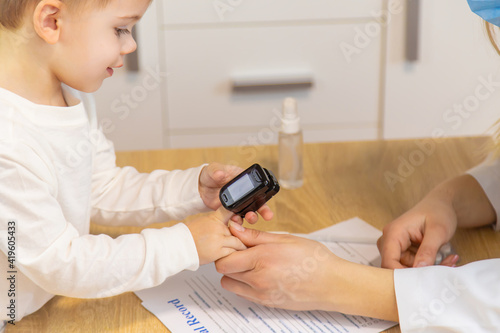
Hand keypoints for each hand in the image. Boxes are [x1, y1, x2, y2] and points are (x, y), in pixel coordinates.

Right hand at [185, 206, 246, 264]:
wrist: (179, 246)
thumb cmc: (189, 234)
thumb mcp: (203, 220)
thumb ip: (216, 221)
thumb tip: (227, 221)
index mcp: (214, 217)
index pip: (230, 211)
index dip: (238, 213)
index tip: (243, 217)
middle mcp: (218, 228)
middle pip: (238, 230)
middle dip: (242, 236)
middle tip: (248, 240)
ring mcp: (219, 240)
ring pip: (238, 243)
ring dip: (241, 247)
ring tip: (243, 250)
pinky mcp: (218, 252)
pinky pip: (232, 253)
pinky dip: (235, 255)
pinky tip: (236, 257)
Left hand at [198, 163, 273, 223]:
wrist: (201, 188)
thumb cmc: (209, 175)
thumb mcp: (212, 170)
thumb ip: (216, 171)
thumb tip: (220, 173)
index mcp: (243, 179)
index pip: (256, 186)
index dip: (263, 193)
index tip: (265, 199)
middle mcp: (244, 193)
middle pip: (258, 201)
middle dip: (264, 209)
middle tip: (268, 215)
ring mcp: (239, 204)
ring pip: (250, 212)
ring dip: (252, 217)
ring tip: (249, 219)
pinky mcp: (232, 213)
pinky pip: (238, 219)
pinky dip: (239, 223)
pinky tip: (236, 224)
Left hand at [215, 224, 336, 310]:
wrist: (331, 284)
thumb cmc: (313, 259)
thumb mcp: (284, 239)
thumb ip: (255, 236)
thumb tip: (236, 229)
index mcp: (262, 259)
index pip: (225, 260)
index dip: (226, 248)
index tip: (234, 242)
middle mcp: (258, 280)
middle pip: (225, 272)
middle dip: (229, 260)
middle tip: (242, 251)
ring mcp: (261, 294)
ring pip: (231, 285)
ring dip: (234, 274)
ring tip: (250, 263)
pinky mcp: (266, 303)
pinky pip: (243, 294)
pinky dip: (245, 284)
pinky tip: (259, 274)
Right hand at [377, 196, 459, 268]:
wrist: (439, 205)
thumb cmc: (437, 212)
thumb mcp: (438, 230)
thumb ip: (428, 250)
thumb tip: (419, 270)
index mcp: (393, 233)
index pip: (388, 262)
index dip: (402, 275)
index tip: (423, 280)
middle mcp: (389, 241)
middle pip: (396, 268)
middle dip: (420, 273)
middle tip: (444, 269)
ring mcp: (395, 247)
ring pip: (406, 269)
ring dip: (427, 270)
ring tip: (448, 261)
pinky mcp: (403, 251)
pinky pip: (412, 266)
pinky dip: (428, 266)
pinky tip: (443, 259)